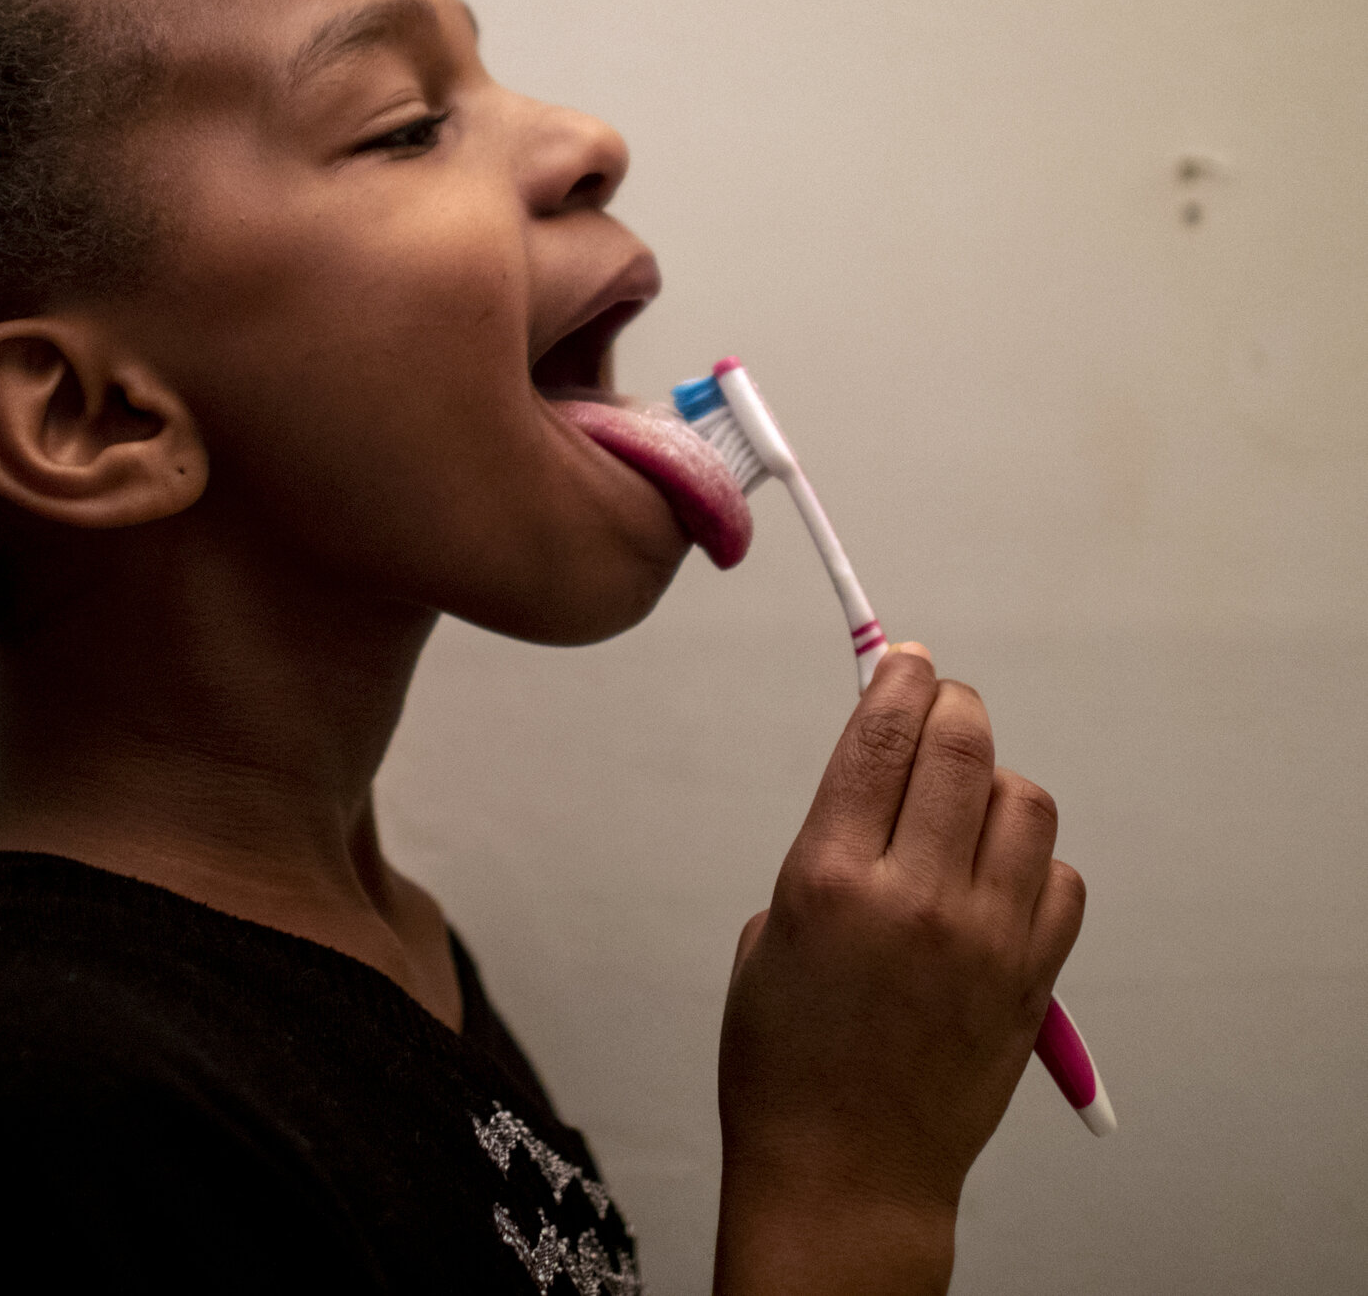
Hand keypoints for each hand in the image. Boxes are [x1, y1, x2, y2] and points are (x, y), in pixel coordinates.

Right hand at [712, 645, 1085, 1295]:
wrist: (844, 1170)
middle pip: (963, 749)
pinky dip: (1034, 862)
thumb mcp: (768, 934)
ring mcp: (984, 938)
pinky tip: (997, 879)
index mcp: (827, 879)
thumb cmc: (783, 1062)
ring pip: (1026, 804)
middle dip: (953, 708)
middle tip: (942, 705)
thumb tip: (878, 795)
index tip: (906, 659)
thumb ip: (825, 857)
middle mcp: (914, 897)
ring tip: (966, 806)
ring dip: (995, 784)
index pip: (882, 737)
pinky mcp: (1032, 979)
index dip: (899, 681)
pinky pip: (1061, 881)